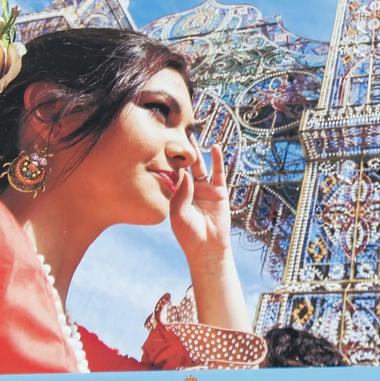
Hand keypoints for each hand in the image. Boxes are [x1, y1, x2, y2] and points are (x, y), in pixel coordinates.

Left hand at [171, 144, 232, 262]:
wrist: (207, 247)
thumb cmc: (189, 234)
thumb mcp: (178, 215)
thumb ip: (181, 195)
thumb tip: (185, 174)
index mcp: (177, 194)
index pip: (171, 174)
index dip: (167, 161)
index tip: (160, 144)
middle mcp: (190, 189)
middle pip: (185, 166)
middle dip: (180, 152)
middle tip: (174, 133)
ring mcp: (205, 189)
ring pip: (200, 166)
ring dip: (196, 152)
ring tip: (192, 136)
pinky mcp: (219, 192)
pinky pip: (218, 173)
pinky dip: (217, 160)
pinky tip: (215, 148)